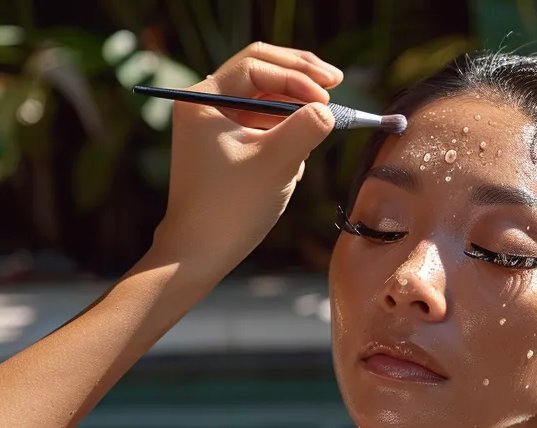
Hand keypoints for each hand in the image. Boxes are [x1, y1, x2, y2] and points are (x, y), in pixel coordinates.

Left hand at [152, 42, 344, 274]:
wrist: (200, 251)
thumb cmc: (232, 207)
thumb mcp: (278, 162)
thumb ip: (307, 126)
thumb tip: (327, 110)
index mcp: (203, 99)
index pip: (257, 66)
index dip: (297, 76)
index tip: (328, 98)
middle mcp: (204, 104)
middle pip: (260, 71)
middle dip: (300, 76)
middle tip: (336, 82)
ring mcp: (214, 123)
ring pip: (264, 95)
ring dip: (296, 105)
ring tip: (322, 122)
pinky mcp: (225, 143)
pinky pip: (262, 120)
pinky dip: (286, 128)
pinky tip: (300, 152)